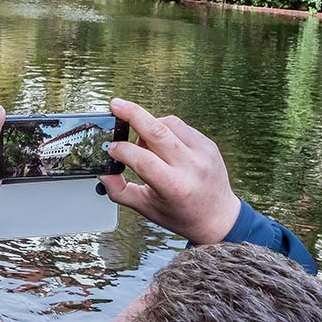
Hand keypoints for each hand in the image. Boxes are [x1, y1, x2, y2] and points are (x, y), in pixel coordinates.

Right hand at [100, 98, 240, 244]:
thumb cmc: (181, 214)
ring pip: (168, 123)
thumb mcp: (146, 208)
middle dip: (132, 114)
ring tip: (143, 144)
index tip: (110, 148)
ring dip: (149, 125)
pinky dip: (164, 129)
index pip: (143, 160)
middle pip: (157, 131)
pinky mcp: (208, 144)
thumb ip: (120, 191)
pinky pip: (180, 126)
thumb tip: (103, 172)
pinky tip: (160, 145)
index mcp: (175, 187)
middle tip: (115, 105)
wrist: (218, 216)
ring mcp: (203, 153)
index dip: (121, 150)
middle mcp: (192, 167)